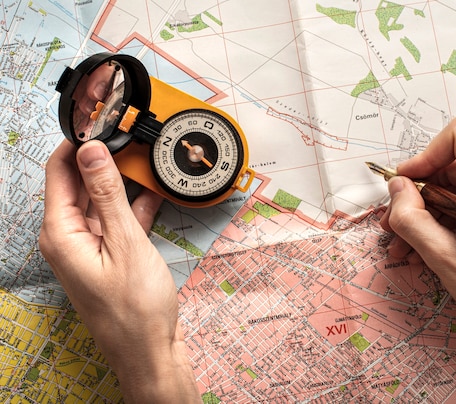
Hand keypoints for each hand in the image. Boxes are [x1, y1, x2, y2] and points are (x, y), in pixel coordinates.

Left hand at [39, 140, 198, 402]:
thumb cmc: (136, 309)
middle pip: (80, 184)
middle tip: (132, 136)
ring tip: (147, 158)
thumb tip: (92, 151)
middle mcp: (69, 238)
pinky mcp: (109, 256)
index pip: (59, 172)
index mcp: (61, 234)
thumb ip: (108, 195)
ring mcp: (90, 248)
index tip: (102, 121)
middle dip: (104, 159)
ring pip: (101, 201)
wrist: (151, 352)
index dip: (78, 142)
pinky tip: (154, 192)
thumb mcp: (126, 244)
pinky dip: (134, 206)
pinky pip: (117, 221)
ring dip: (122, 182)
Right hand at [380, 115, 455, 401]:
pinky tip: (421, 243)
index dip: (426, 154)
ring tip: (403, 241)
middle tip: (394, 222)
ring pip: (455, 182)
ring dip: (426, 208)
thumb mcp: (444, 258)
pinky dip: (442, 216)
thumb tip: (396, 186)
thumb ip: (412, 218)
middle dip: (419, 190)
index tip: (405, 183)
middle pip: (454, 162)